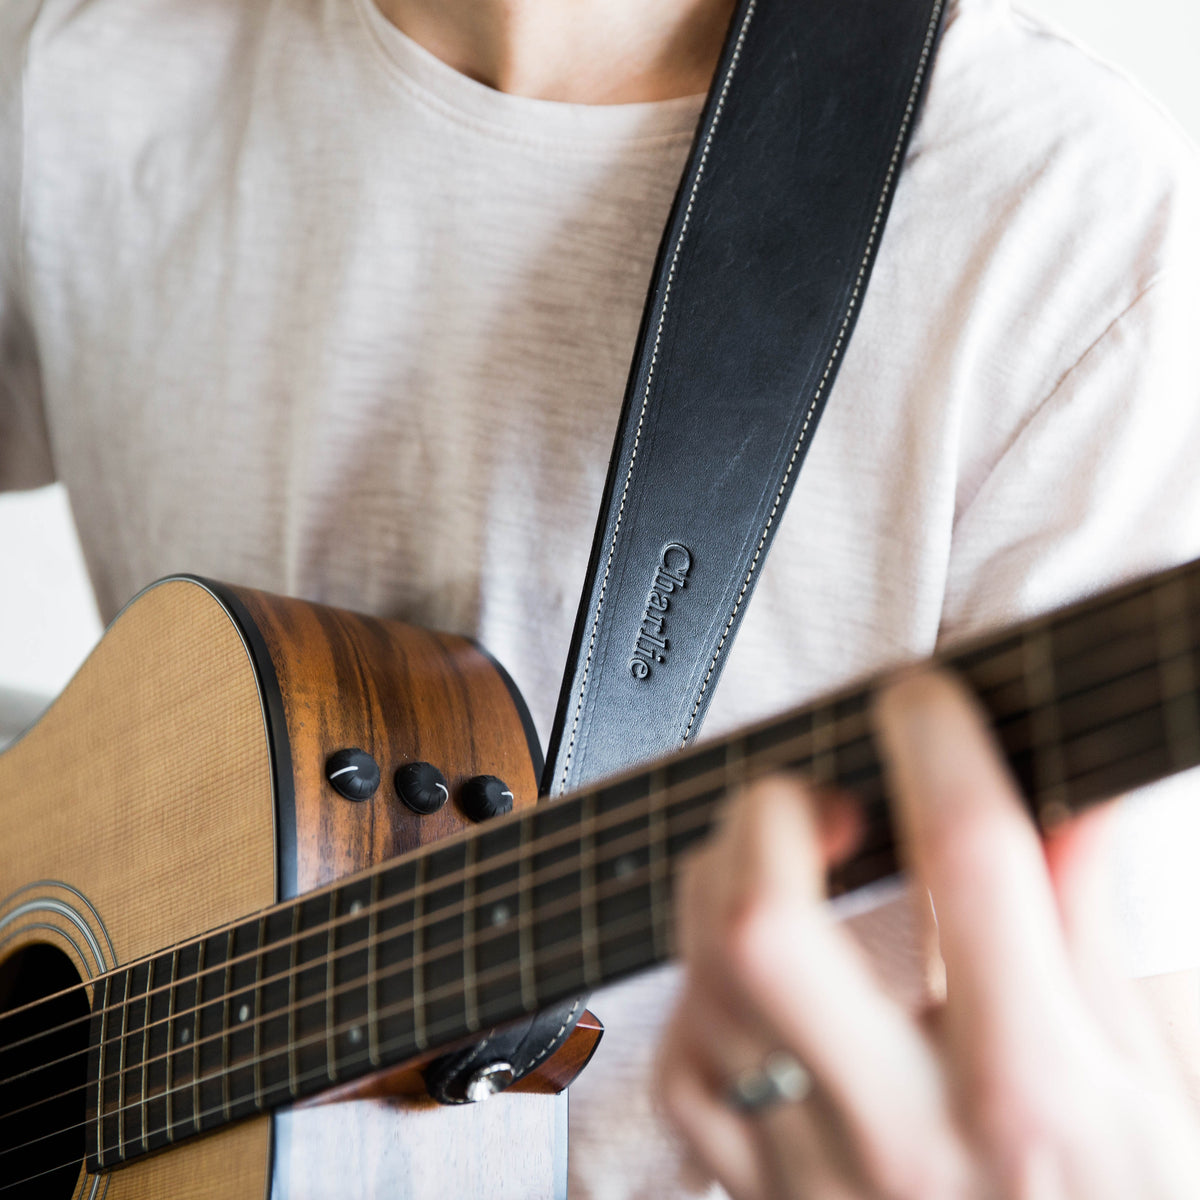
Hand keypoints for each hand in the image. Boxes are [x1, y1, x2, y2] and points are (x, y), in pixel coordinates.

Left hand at [656, 668, 1199, 1197]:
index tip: (923, 697)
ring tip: (780, 860)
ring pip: (702, 986)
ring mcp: (819, 1180)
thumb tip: (1076, 797)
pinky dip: (700, 992)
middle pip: (765, 927)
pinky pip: (683, 1070)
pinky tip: (752, 974)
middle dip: (770, 815)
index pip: (975, 856)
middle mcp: (913, 1134)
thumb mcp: (1169, 1087)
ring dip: (721, 883)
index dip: (940, 739)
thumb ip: (1102, 929)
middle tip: (818, 794)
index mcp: (1044, 1091)